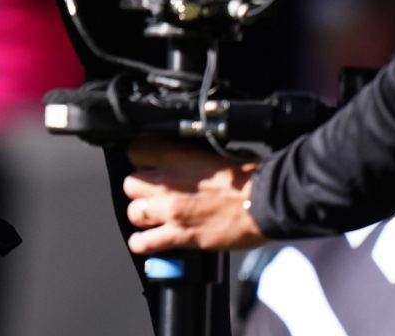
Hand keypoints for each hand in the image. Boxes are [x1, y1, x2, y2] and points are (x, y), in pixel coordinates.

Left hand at [122, 141, 267, 252]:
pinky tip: (147, 240)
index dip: (142, 159)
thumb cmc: (245, 177)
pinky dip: (142, 243)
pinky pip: (145, 243)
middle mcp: (166, 182)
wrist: (263, 202)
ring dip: (142, 214)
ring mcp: (170, 210)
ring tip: (154, 216)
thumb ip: (183, 156)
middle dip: (140, 189)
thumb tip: (174, 158)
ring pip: (133, 212)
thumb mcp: (207, 152)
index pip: (135, 152)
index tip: (149, 165)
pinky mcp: (179, 235)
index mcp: (174, 156)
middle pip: (130, 184)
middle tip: (153, 192)